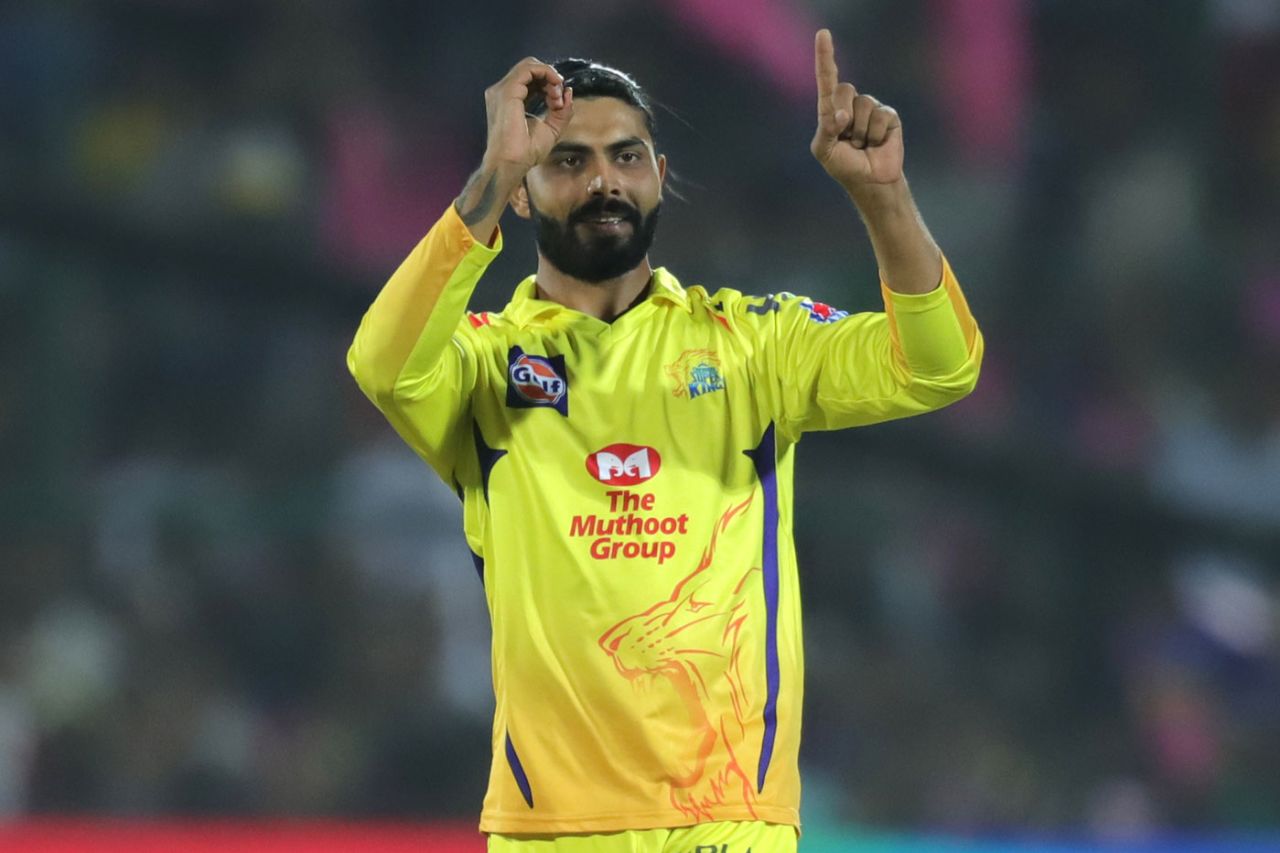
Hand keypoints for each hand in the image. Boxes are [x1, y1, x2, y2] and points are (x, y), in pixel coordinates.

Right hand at [483, 57, 574, 176]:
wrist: (511, 164)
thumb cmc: (526, 153)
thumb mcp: (551, 128)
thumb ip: (561, 111)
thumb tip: (568, 91)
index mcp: (510, 100)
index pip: (531, 79)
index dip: (549, 85)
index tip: (559, 104)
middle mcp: (502, 92)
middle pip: (530, 69)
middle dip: (550, 79)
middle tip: (559, 99)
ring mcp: (502, 90)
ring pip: (530, 65)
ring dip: (550, 77)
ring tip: (556, 97)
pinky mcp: (508, 91)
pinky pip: (529, 69)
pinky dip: (547, 75)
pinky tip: (555, 91)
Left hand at [810, 29, 903, 190]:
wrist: (871, 181)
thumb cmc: (844, 166)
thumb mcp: (825, 150)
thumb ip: (826, 130)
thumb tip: (842, 115)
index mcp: (831, 110)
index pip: (827, 80)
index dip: (825, 56)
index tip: (823, 34)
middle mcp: (850, 104)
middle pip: (844, 89)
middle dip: (843, 115)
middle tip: (847, 138)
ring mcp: (871, 109)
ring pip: (863, 105)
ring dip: (860, 132)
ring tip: (862, 144)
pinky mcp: (889, 116)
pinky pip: (881, 115)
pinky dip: (876, 134)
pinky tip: (876, 144)